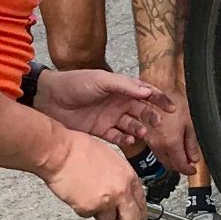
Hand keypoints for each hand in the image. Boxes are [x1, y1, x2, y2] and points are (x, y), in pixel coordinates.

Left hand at [34, 68, 168, 147]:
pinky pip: (118, 137)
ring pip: (132, 126)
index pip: (146, 93)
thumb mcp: (101, 80)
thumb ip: (125, 86)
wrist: (48, 99)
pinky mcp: (100, 131)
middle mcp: (118, 103)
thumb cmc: (74, 83)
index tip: (172, 107)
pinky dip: (125, 140)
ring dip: (140, 130)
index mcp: (121, 88)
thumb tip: (148, 91)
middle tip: (158, 122)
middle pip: (142, 111)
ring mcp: (110, 118)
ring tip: (144, 133)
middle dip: (152, 117)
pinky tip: (129, 140)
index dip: (160, 99)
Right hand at [39, 130, 146, 219]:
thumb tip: (123, 191)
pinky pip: (88, 215)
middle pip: (131, 219)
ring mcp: (105, 201)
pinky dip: (84, 208)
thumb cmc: (80, 150)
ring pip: (107, 219)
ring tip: (90, 195)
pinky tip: (79, 194)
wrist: (60, 152)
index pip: (141, 202)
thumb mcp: (111, 160)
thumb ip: (120, 178)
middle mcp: (120, 190)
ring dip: (100, 212)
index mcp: (128, 176)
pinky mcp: (88, 208)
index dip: (141, 215)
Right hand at [137, 71, 202, 175]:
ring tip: (180, 155)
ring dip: (170, 159)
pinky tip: (169, 145)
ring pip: (160, 157)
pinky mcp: (143, 134)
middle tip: (188, 164)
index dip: (188, 171)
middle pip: (168, 164)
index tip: (193, 170)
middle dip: (179, 166)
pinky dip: (162, 151)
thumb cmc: (176, 101)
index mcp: (170, 142)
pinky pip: (154, 148)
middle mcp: (157, 144)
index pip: (180, 165)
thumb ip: (192, 144)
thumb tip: (194, 158)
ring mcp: (148, 139)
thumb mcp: (191, 124)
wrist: (160, 88)